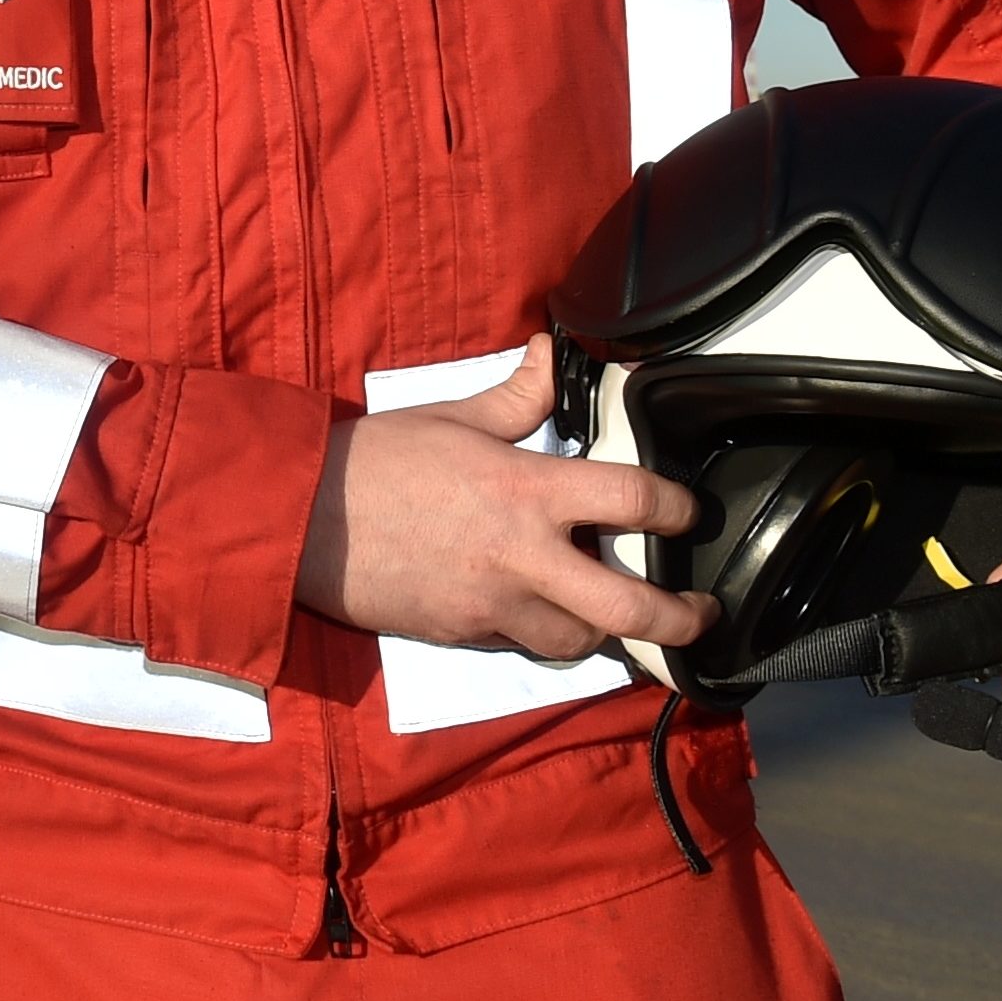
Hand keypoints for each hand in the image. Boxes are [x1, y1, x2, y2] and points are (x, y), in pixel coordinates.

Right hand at [294, 336, 722, 659]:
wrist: (301, 520)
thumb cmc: (373, 462)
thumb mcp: (452, 417)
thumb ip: (516, 398)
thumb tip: (550, 356)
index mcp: (526, 491)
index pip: (632, 500)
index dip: (677, 508)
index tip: (689, 514)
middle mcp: (522, 557)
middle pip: (628, 608)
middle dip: (678, 619)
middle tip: (699, 613)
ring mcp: (493, 605)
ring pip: (579, 641)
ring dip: (605, 632)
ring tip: (617, 618)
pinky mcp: (464, 633)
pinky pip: (521, 644)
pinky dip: (541, 633)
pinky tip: (542, 615)